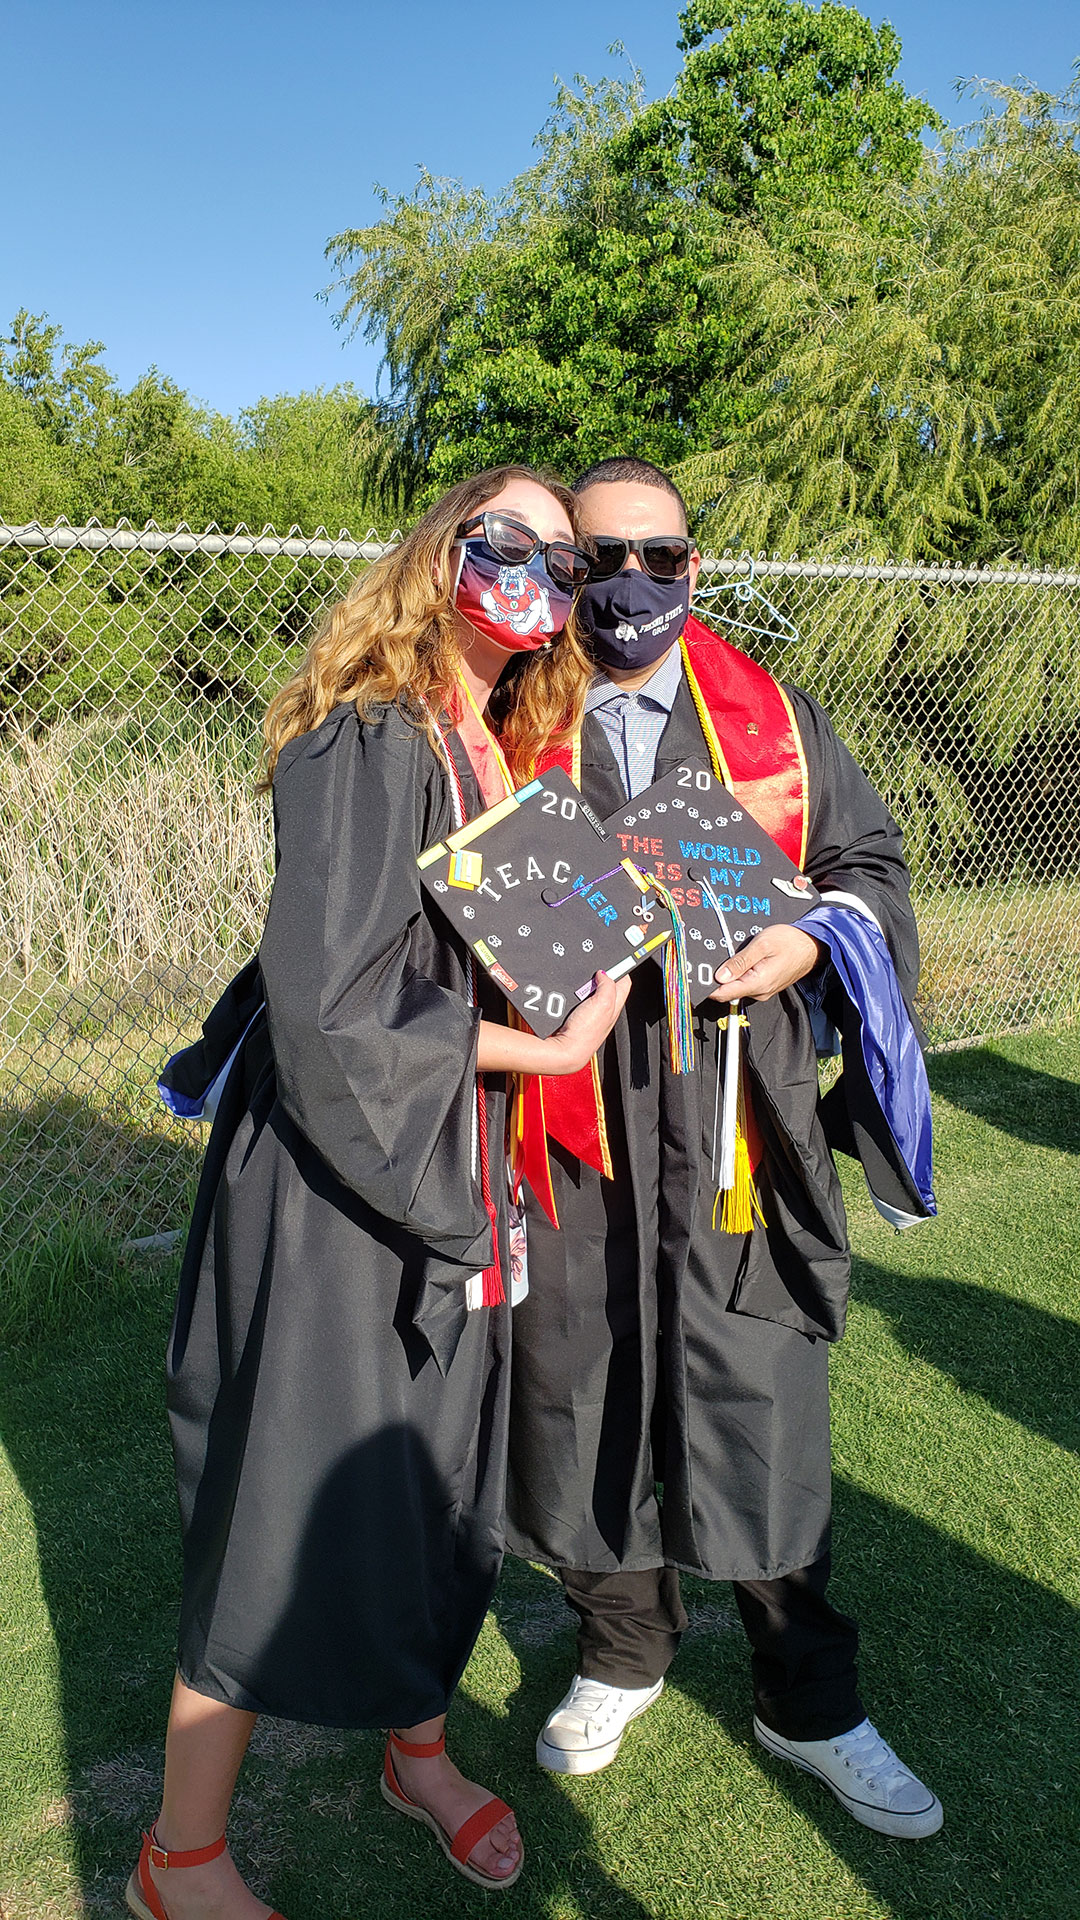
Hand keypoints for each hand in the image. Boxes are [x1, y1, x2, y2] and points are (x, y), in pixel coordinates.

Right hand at [542, 971, 630, 1074]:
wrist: (562, 1050)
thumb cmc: (584, 1035)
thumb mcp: (602, 1004)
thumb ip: (607, 986)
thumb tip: (604, 973)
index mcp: (615, 1006)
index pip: (624, 982)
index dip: (620, 968)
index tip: (613, 959)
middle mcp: (604, 1010)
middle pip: (607, 985)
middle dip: (599, 975)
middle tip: (591, 971)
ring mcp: (589, 1014)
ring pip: (590, 991)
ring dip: (584, 985)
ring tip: (579, 983)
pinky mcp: (575, 1016)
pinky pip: (577, 999)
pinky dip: (573, 994)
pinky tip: (568, 993)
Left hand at [709, 925, 823, 1003]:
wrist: (811, 945)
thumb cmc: (790, 942)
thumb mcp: (761, 945)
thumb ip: (739, 962)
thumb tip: (720, 976)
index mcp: (757, 983)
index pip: (723, 993)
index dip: (707, 986)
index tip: (695, 978)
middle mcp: (759, 992)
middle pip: (728, 990)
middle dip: (718, 976)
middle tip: (714, 958)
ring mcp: (763, 990)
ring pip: (737, 986)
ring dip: (731, 973)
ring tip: (736, 954)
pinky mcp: (765, 985)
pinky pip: (746, 982)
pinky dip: (740, 973)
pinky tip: (745, 959)